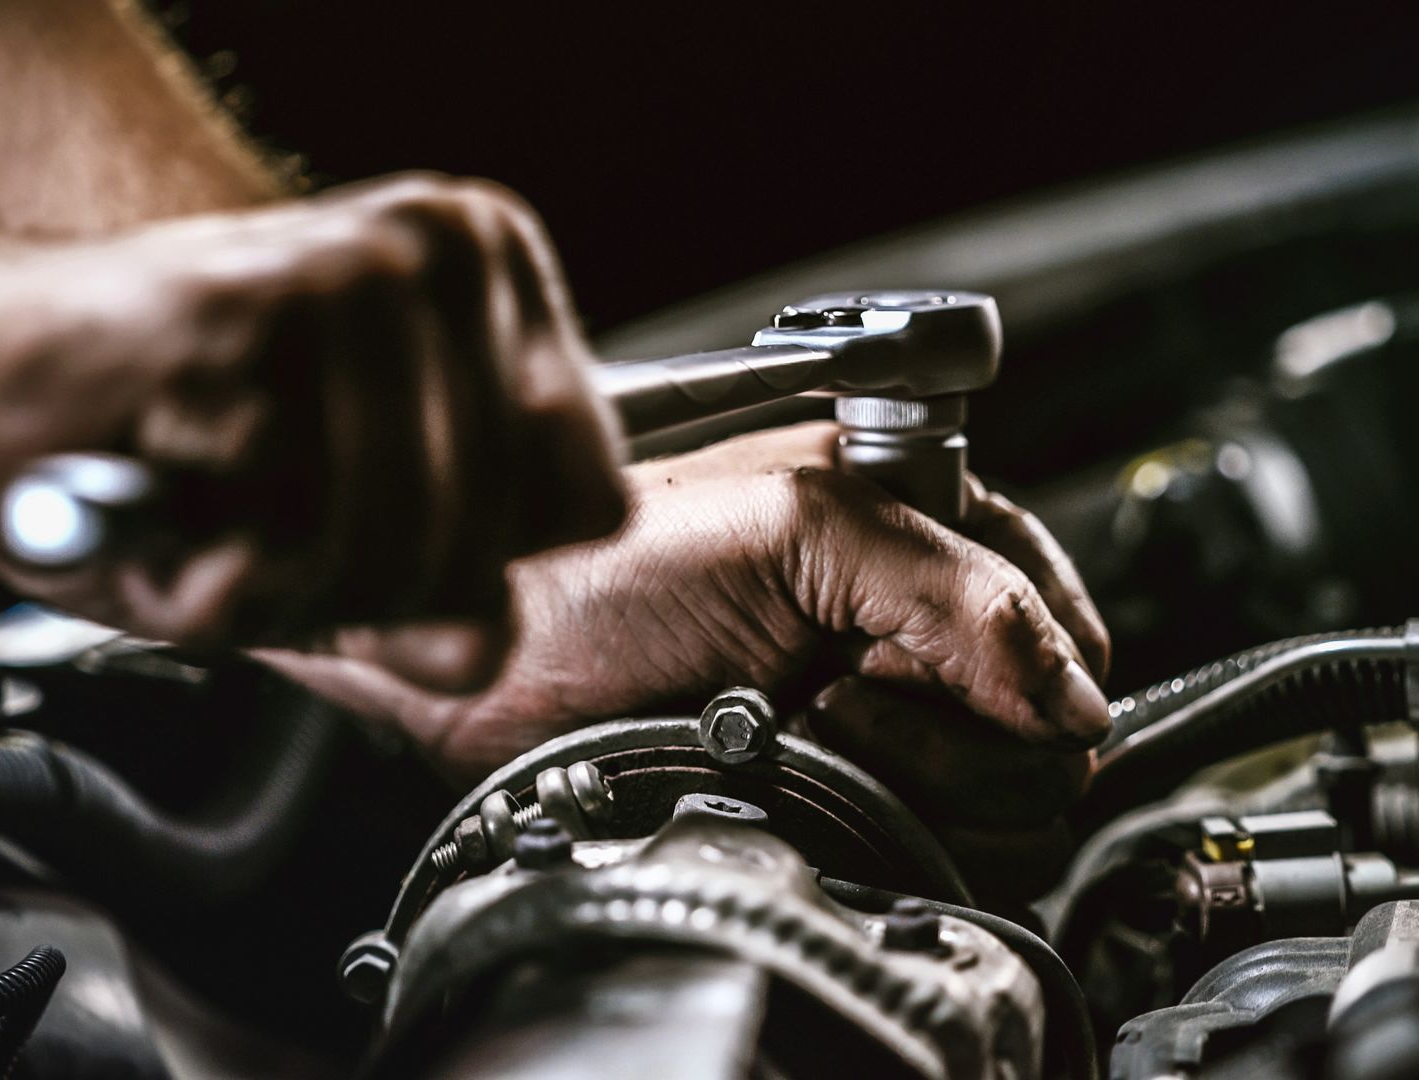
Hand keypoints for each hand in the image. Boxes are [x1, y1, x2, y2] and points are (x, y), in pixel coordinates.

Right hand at [0, 174, 625, 687]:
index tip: (401, 533)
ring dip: (296, 581)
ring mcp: (361, 265)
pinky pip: (297, 527)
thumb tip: (480, 646)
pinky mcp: (258, 300)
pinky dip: (221, 566)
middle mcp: (445, 246)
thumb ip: (432, 607)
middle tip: (283, 532)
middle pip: (504, 533)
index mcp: (495, 277)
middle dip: (385, 586)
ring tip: (224, 512)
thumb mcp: (339, 551)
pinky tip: (175, 489)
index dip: (491, 561)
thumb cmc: (177, 452)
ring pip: (410, 539)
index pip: (595, 494)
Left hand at [262, 422, 1110, 894]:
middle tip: (846, 694)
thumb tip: (1072, 695)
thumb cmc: (607, 562)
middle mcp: (907, 624)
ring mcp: (877, 715)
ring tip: (808, 728)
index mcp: (919, 530)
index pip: (1057, 613)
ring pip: (995, 797)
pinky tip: (800, 776)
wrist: (498, 655)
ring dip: (911, 779)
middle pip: (1039, 722)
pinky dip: (878, 826)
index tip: (936, 674)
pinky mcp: (839, 790)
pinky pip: (925, 844)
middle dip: (954, 727)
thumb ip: (955, 592)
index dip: (1028, 662)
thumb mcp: (796, 530)